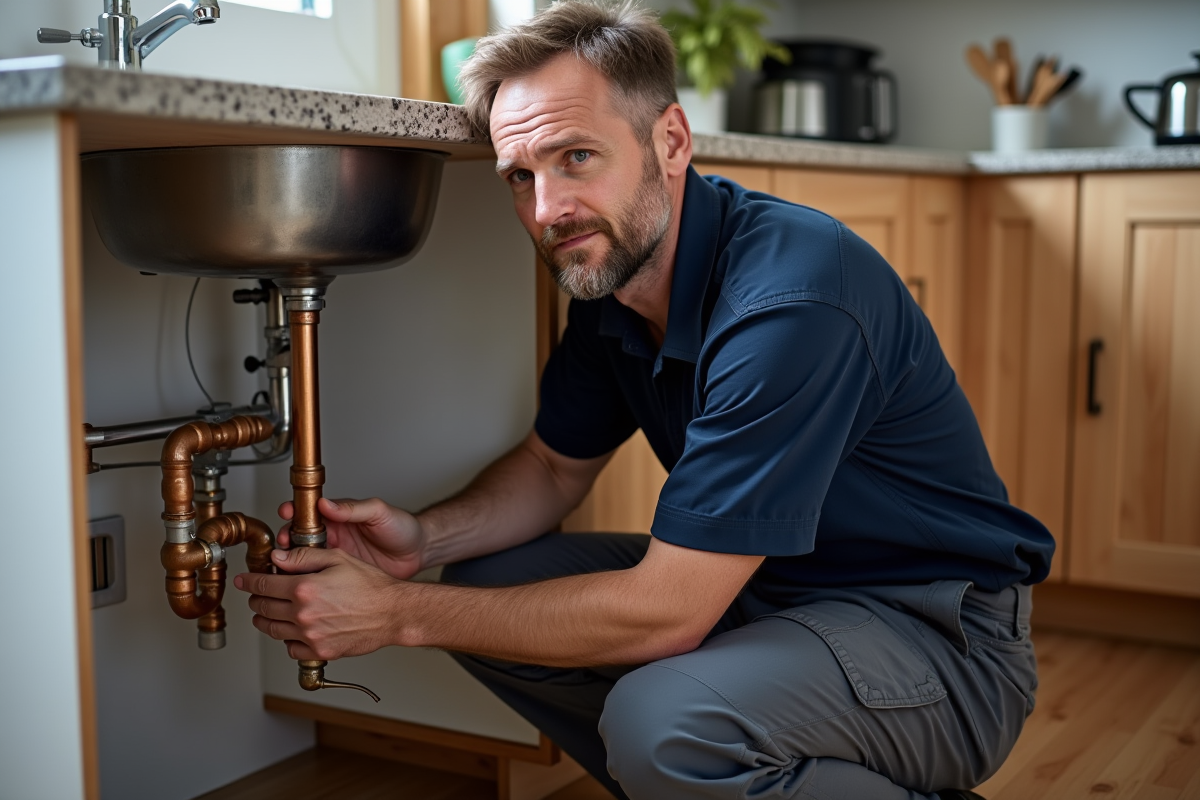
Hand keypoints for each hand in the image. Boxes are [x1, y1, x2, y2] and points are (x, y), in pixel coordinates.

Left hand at [235, 547, 405, 660]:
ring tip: (268, 613)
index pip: (264, 585)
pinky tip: (293, 630)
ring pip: (273, 630)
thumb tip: (278, 558)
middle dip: (256, 600)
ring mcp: (310, 636)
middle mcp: (303, 614)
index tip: (244, 581)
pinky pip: (291, 649)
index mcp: (304, 588)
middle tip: (257, 595)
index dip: (250, 581)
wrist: (393, 613)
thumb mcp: (338, 559)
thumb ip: (304, 557)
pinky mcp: (320, 651)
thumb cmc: (372, 585)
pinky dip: (287, 640)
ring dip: (266, 620)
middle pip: (264, 608)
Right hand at [277, 497, 424, 579]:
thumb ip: (353, 508)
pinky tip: (299, 586)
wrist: (418, 553)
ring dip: (290, 564)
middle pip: (297, 539)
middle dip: (284, 541)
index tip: (285, 514)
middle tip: (281, 545)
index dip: (293, 513)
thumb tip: (326, 504)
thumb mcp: (379, 512)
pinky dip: (306, 583)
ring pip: (303, 561)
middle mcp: (332, 538)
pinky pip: (318, 580)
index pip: (308, 513)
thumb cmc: (401, 528)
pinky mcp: (340, 578)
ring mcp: (334, 559)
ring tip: (284, 567)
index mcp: (338, 518)